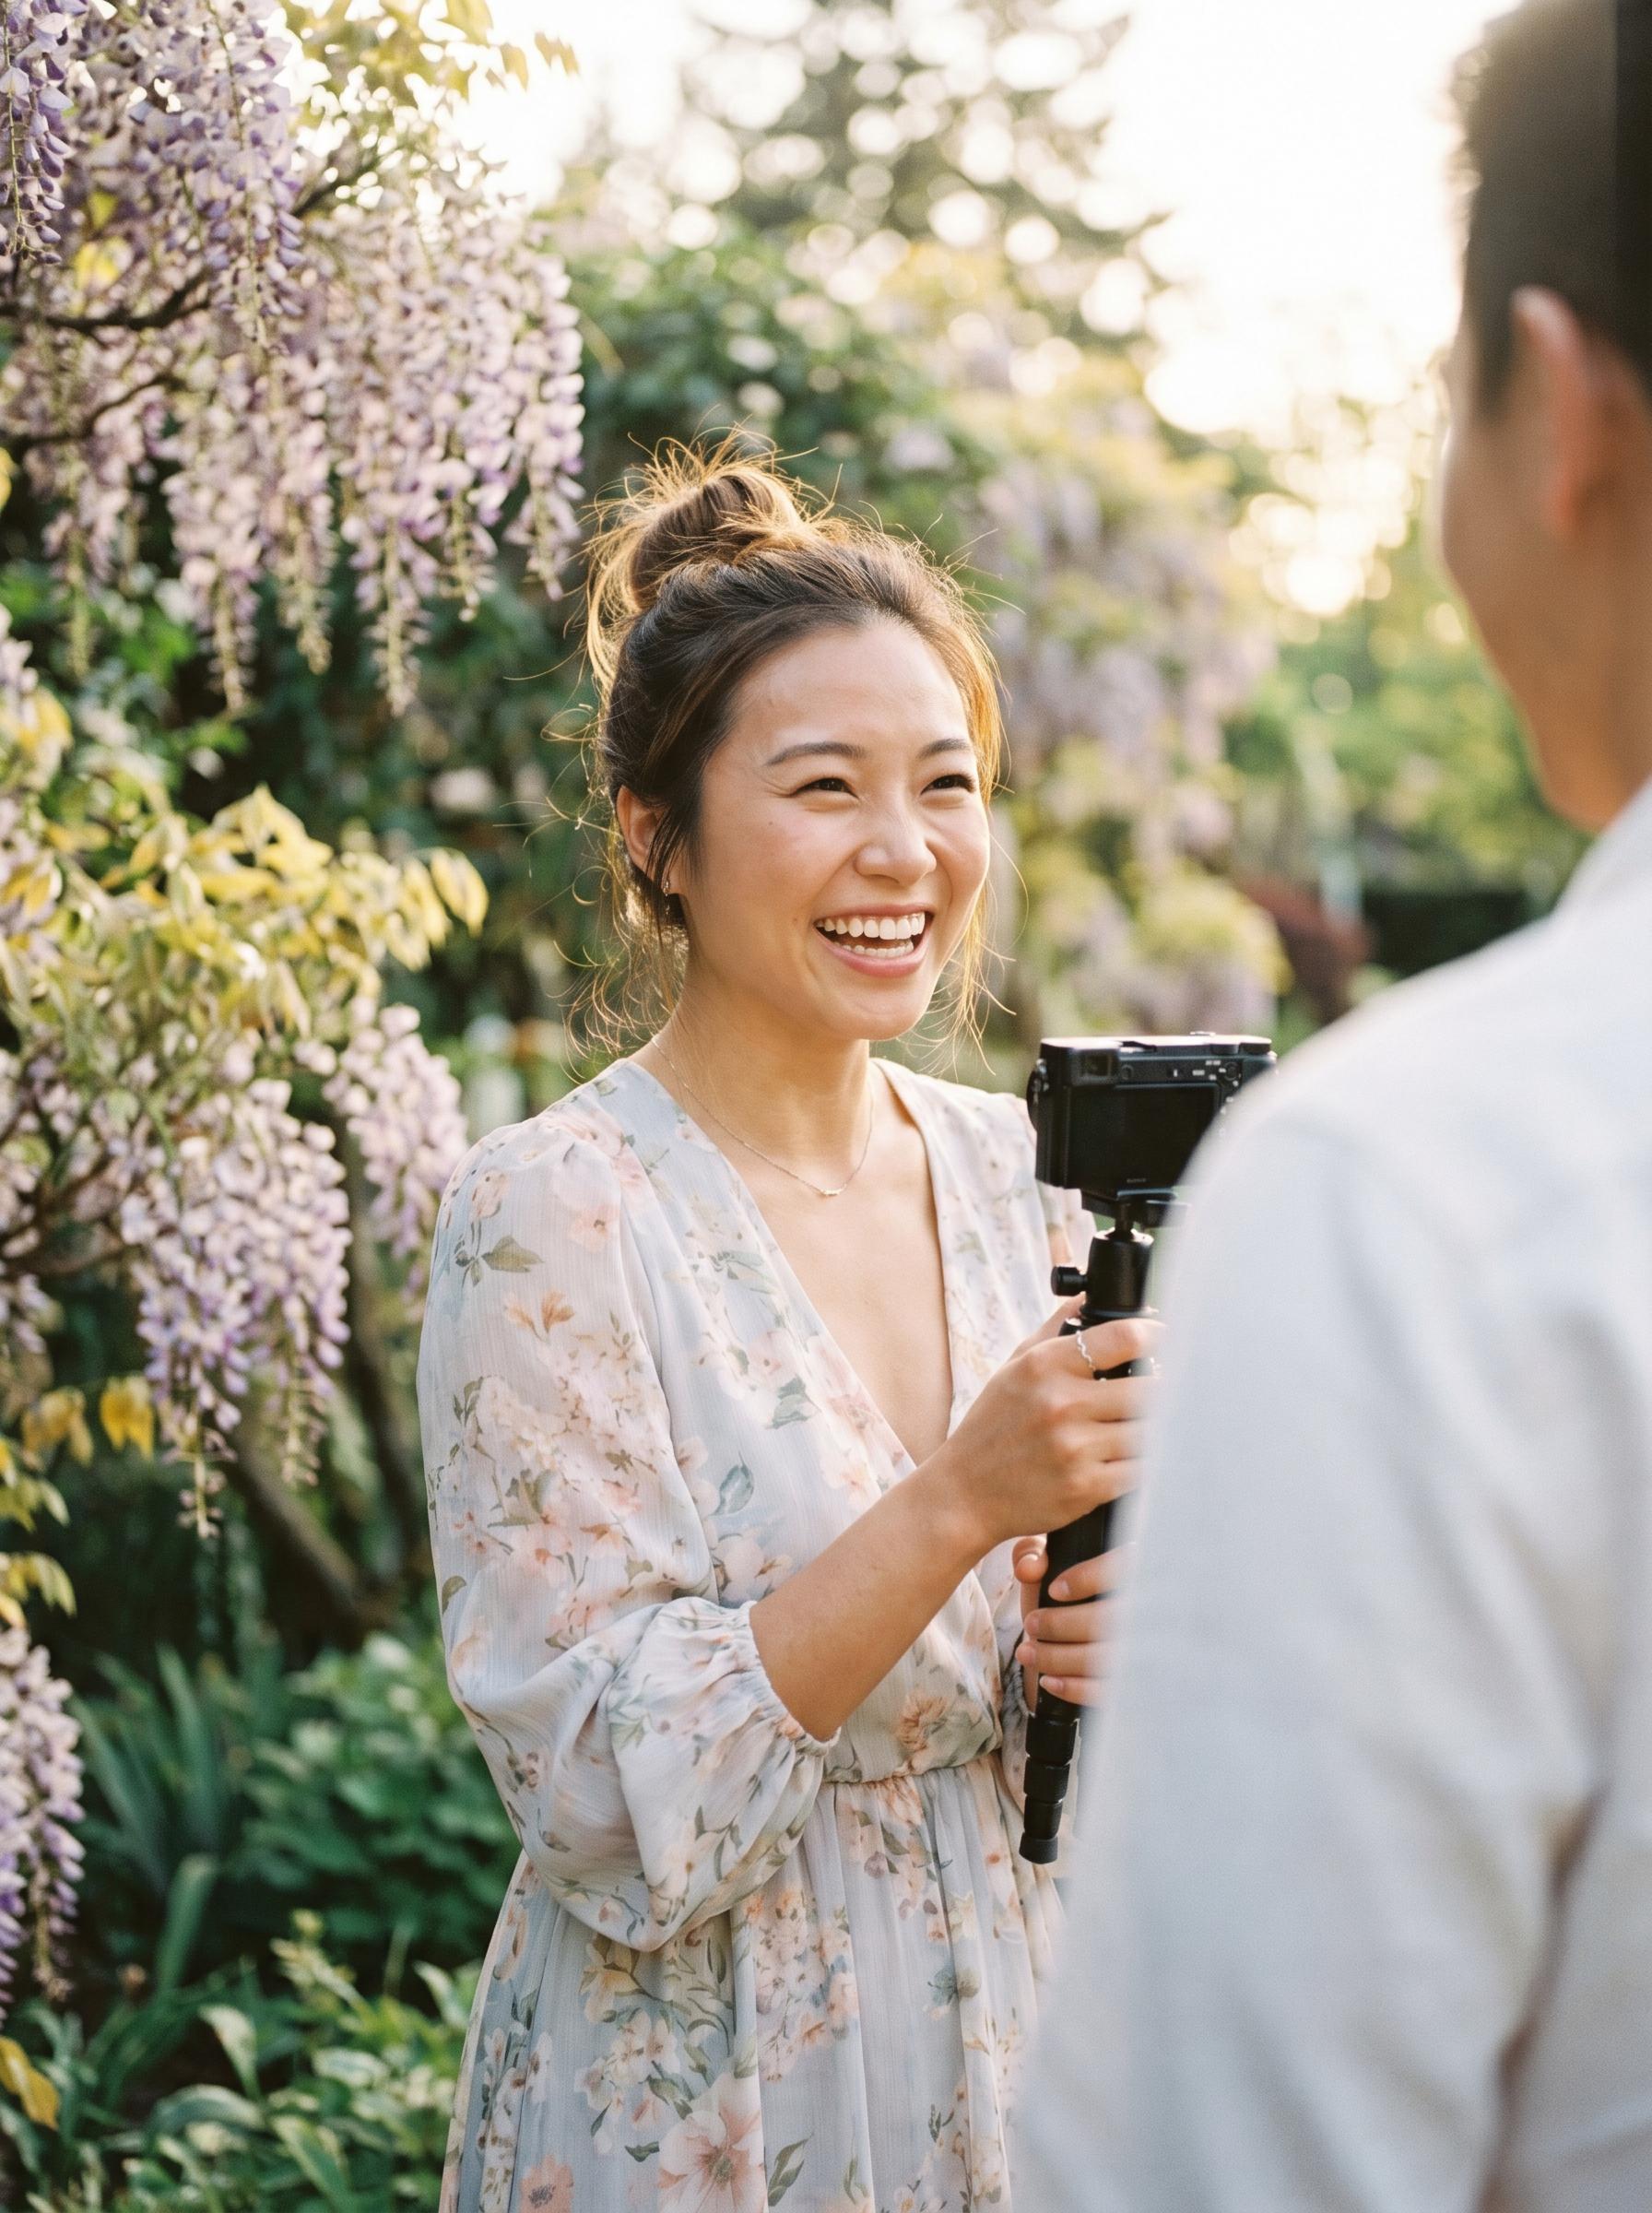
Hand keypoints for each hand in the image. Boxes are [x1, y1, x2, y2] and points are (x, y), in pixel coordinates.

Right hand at [930, 1302, 1158, 1555]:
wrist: (966, 1492)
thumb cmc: (993, 1425)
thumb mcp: (1014, 1367)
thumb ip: (1054, 1329)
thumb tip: (1088, 1296)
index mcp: (1045, 1365)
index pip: (1123, 1337)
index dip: (1155, 1334)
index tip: (1164, 1338)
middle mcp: (1061, 1403)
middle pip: (1148, 1387)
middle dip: (1163, 1387)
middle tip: (1166, 1388)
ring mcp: (1074, 1448)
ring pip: (1150, 1431)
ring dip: (1156, 1428)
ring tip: (1153, 1425)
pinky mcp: (1085, 1488)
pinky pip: (1140, 1470)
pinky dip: (1146, 1464)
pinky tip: (1137, 1457)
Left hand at [1011, 1540, 1131, 1708]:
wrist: (1093, 1631)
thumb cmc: (1071, 1591)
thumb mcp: (1053, 1562)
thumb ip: (1034, 1552)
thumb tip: (1028, 1568)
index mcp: (1133, 1569)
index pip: (1120, 1570)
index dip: (1086, 1579)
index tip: (1054, 1590)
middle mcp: (1147, 1610)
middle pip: (1108, 1620)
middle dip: (1059, 1625)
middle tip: (1031, 1624)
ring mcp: (1144, 1650)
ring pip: (1104, 1659)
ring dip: (1056, 1658)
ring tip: (1026, 1652)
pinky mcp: (1132, 1684)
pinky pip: (1108, 1691)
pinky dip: (1074, 1689)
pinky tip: (1049, 1680)